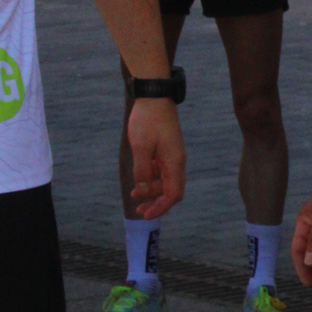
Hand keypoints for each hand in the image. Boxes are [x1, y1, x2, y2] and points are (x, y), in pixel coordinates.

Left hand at [126, 99, 184, 220]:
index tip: (146, 215)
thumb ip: (142, 170)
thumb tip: (142, 189)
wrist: (154, 97)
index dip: (161, 207)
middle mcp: (177, 161)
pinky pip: (162, 171)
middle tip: (139, 210)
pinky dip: (152, 179)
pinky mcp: (167, 150)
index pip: (173, 194)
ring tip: (135, 194)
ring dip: (152, 190)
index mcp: (173, 162)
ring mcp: (173, 155)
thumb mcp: (141, 146)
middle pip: (172, 190)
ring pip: (166, 181)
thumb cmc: (147, 120)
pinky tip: (141, 179)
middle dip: (157, 202)